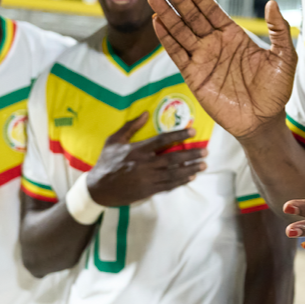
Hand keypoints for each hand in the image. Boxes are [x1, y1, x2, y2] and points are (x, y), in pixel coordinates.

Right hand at [86, 112, 207, 206]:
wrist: (98, 188)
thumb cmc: (106, 162)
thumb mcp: (114, 140)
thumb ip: (131, 126)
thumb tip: (146, 113)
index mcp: (137, 150)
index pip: (162, 140)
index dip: (179, 135)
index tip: (193, 131)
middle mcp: (145, 164)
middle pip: (173, 158)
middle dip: (191, 154)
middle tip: (206, 151)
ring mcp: (147, 178)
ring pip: (174, 173)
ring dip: (191, 168)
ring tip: (204, 164)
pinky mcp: (148, 190)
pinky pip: (168, 185)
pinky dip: (181, 181)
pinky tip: (191, 177)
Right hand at [148, 0, 296, 140]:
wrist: (264, 121)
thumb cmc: (276, 90)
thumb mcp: (284, 58)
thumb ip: (279, 30)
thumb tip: (272, 3)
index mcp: (234, 36)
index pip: (214, 12)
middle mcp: (216, 44)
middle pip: (194, 17)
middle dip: (181, 1)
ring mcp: (203, 59)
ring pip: (181, 32)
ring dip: (168, 15)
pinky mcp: (193, 76)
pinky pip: (177, 54)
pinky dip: (167, 39)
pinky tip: (158, 23)